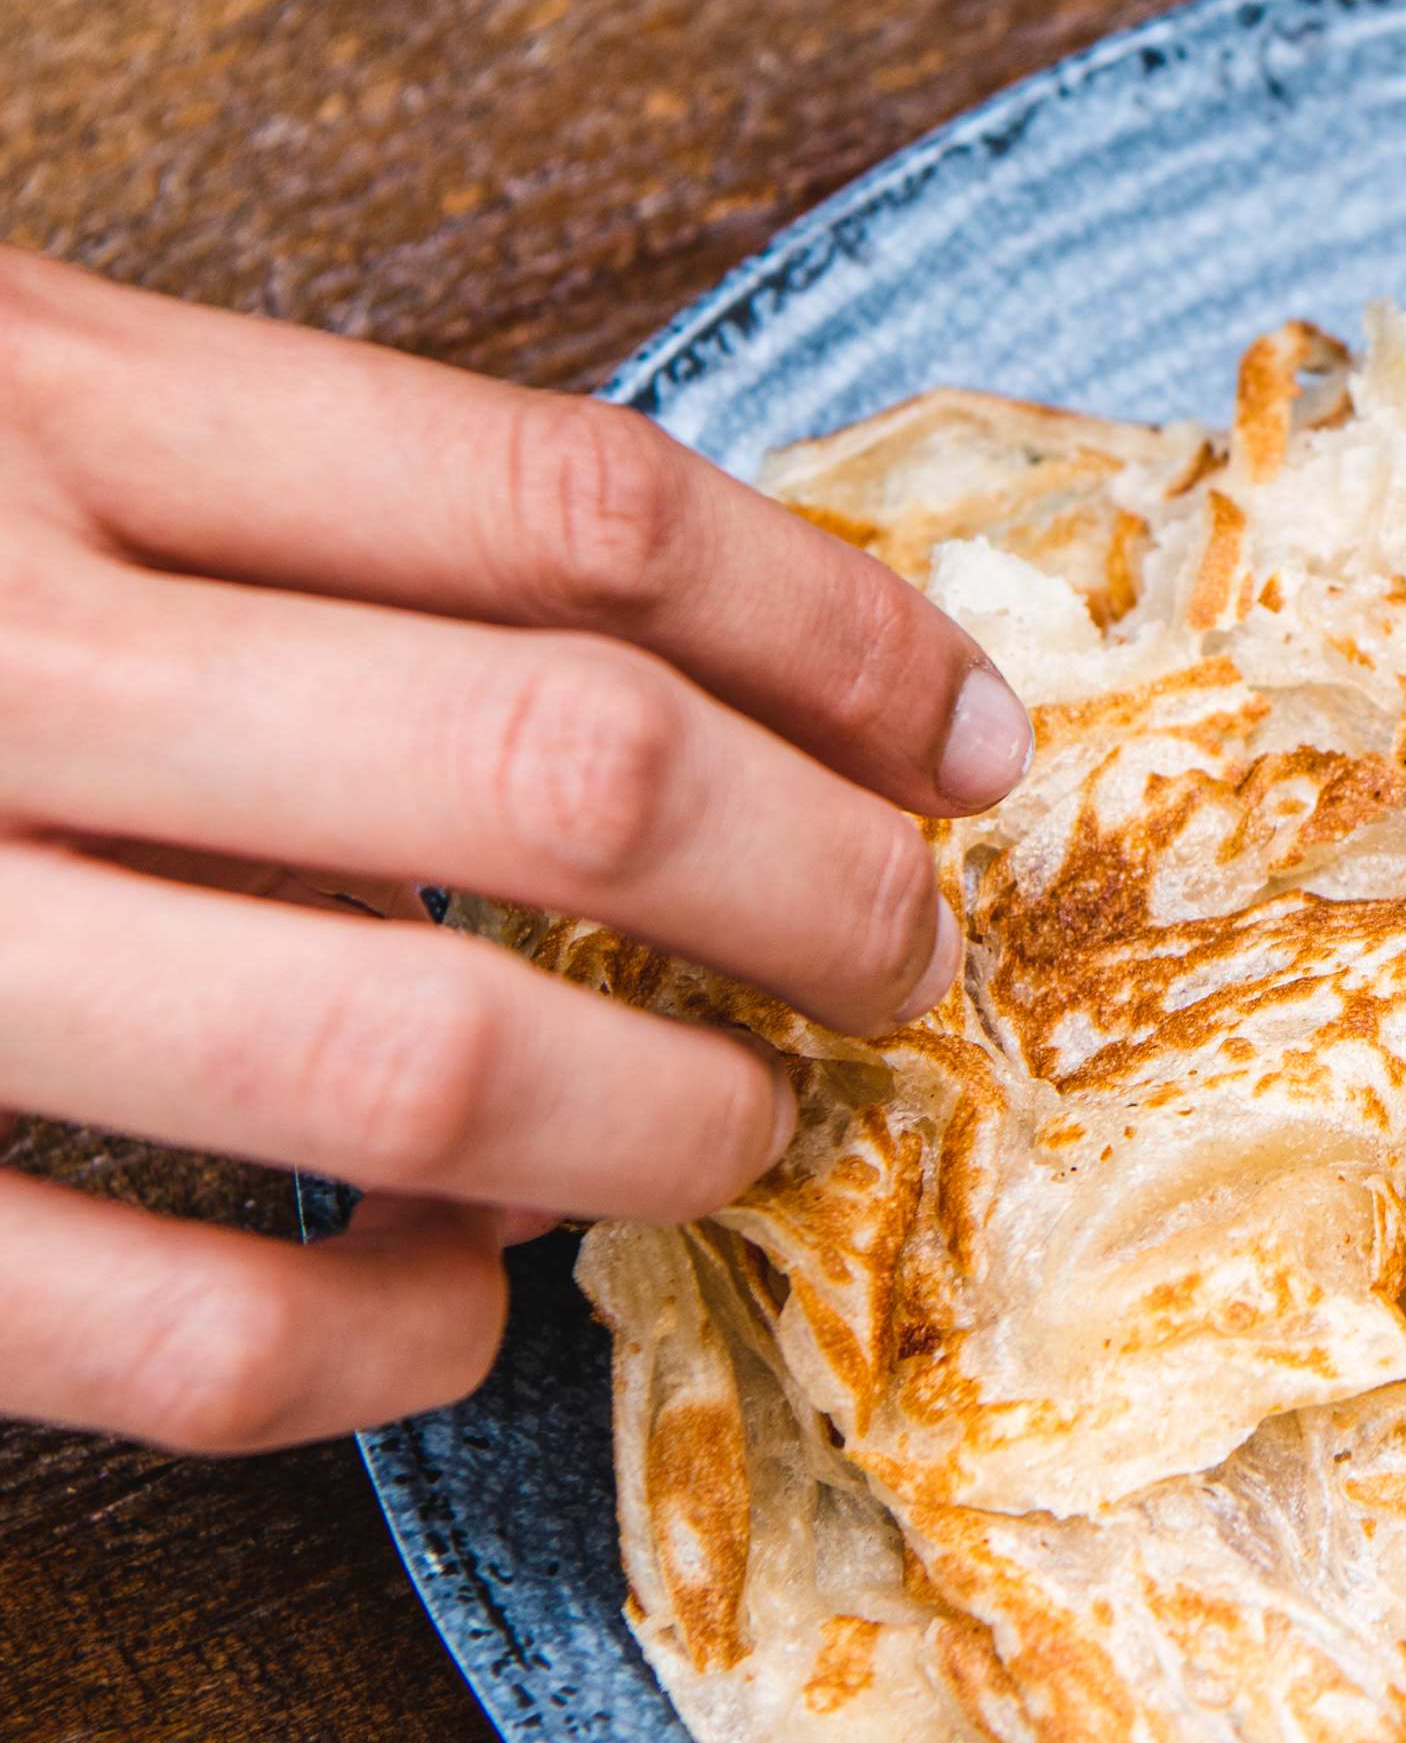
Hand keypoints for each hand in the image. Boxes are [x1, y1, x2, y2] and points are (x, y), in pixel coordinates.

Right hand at [0, 250, 1035, 1452]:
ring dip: (655, 1127)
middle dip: (816, 892)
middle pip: (560, 779)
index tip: (974, 732)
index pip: (567, 512)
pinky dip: (379, 1348)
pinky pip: (168, 1326)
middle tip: (912, 956)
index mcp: (21, 393)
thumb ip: (235, 489)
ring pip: (409, 1062)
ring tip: (744, 1133)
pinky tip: (462, 1319)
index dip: (836, 635)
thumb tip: (676, 669)